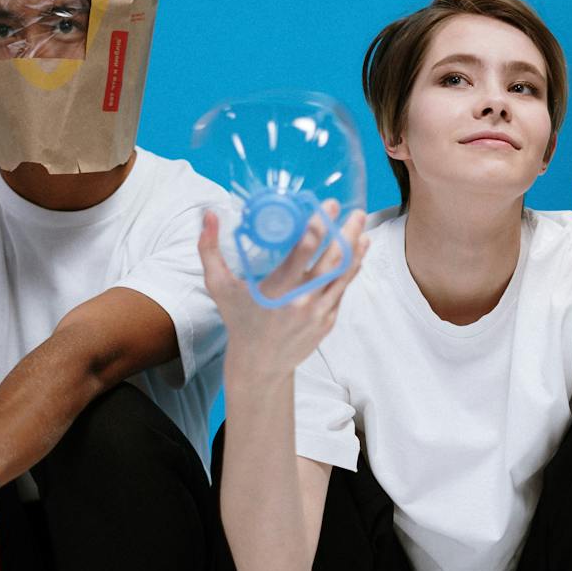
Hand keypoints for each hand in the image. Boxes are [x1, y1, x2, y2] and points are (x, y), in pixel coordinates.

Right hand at [198, 203, 368, 380]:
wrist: (259, 364)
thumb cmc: (239, 320)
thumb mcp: (218, 286)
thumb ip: (209, 249)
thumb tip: (209, 214)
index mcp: (277, 289)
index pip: (303, 251)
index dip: (319, 226)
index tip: (329, 205)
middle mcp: (302, 300)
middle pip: (332, 260)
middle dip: (346, 233)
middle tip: (355, 210)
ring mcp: (318, 312)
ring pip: (344, 275)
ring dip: (356, 249)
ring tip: (362, 226)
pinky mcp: (328, 320)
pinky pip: (342, 289)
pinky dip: (351, 269)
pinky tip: (357, 251)